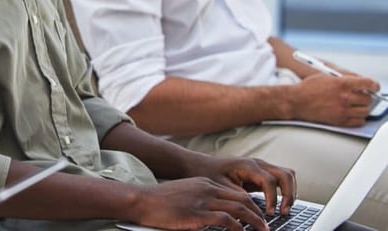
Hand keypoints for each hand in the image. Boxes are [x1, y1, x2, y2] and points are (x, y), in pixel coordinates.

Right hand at [129, 177, 267, 230]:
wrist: (142, 200)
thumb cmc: (160, 202)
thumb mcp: (185, 195)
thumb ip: (201, 200)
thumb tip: (217, 215)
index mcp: (204, 183)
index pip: (235, 192)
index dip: (250, 205)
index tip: (259, 216)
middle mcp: (207, 188)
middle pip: (242, 199)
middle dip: (258, 213)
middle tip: (267, 226)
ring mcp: (203, 199)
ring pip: (239, 208)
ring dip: (255, 221)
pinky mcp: (197, 212)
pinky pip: (226, 219)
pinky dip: (238, 227)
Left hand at [189, 154, 295, 216]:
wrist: (202, 166)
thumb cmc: (209, 174)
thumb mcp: (221, 187)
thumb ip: (237, 197)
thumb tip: (250, 210)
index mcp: (248, 165)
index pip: (269, 181)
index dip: (272, 198)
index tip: (269, 214)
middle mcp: (258, 164)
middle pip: (286, 175)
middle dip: (288, 194)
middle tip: (283, 212)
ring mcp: (262, 167)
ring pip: (287, 175)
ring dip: (290, 192)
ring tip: (283, 210)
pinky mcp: (262, 174)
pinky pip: (281, 180)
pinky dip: (285, 191)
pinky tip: (279, 206)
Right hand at [292, 74, 378, 125]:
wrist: (296, 101)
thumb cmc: (308, 88)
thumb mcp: (326, 76)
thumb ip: (344, 79)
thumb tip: (360, 82)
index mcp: (342, 83)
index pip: (368, 83)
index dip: (374, 85)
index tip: (373, 87)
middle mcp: (344, 97)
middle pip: (368, 99)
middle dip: (366, 96)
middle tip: (360, 96)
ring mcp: (343, 110)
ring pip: (365, 111)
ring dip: (362, 107)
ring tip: (355, 105)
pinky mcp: (340, 121)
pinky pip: (359, 122)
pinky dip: (358, 118)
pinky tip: (351, 113)